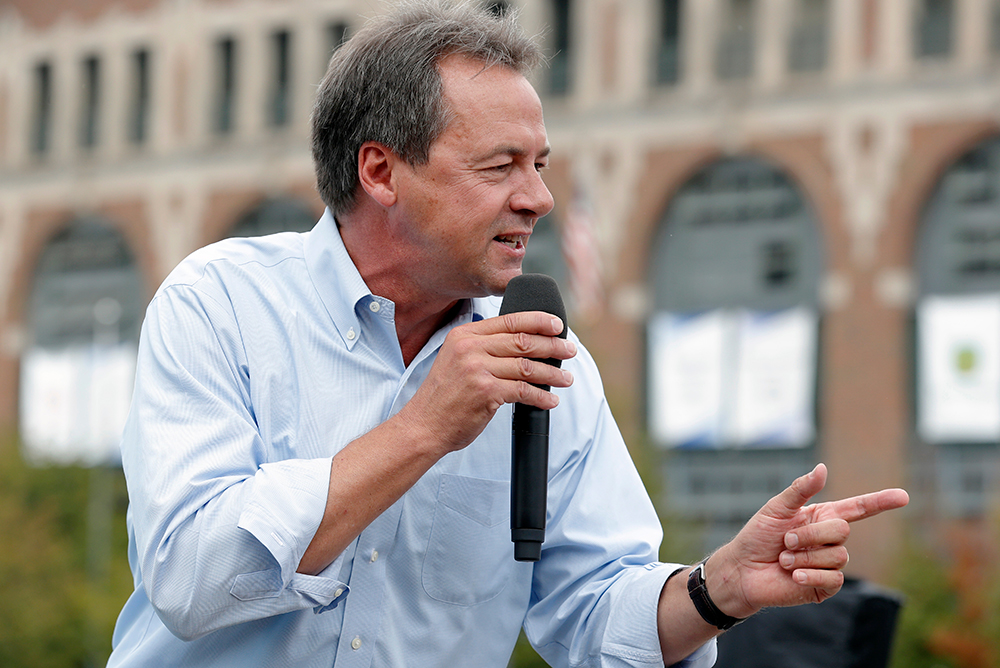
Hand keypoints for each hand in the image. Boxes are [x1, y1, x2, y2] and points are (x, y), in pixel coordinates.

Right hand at [398, 311, 575, 455]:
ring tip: (566, 379)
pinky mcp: (486, 392)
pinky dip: (542, 397)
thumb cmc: (444, 396)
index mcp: (465, 335)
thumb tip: (521, 341)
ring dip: (552, 373)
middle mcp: (470, 348)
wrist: (424, 425)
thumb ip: (482, 347)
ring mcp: (477, 369)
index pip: (510, 320)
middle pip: (523, 341)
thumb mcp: (456, 359)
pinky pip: (524, 391)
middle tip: (569, 351)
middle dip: (553, 346)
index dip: (539, 321)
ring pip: (528, 366)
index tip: (558, 326)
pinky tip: (550, 400)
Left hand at [705, 463, 908, 617]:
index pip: (858, 508)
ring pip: (837, 555)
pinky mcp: (824, 586)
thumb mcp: (776, 508)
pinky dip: (811, 574)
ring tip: (784, 559)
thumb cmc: (757, 537)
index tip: (904, 496)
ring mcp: (829, 564)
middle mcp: (829, 540)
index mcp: (821, 517)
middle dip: (810, 534)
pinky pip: (834, 579)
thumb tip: (822, 468)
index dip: (881, 502)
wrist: (742, 570)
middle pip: (842, 531)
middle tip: (785, 540)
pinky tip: (793, 574)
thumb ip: (800, 489)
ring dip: (804, 556)